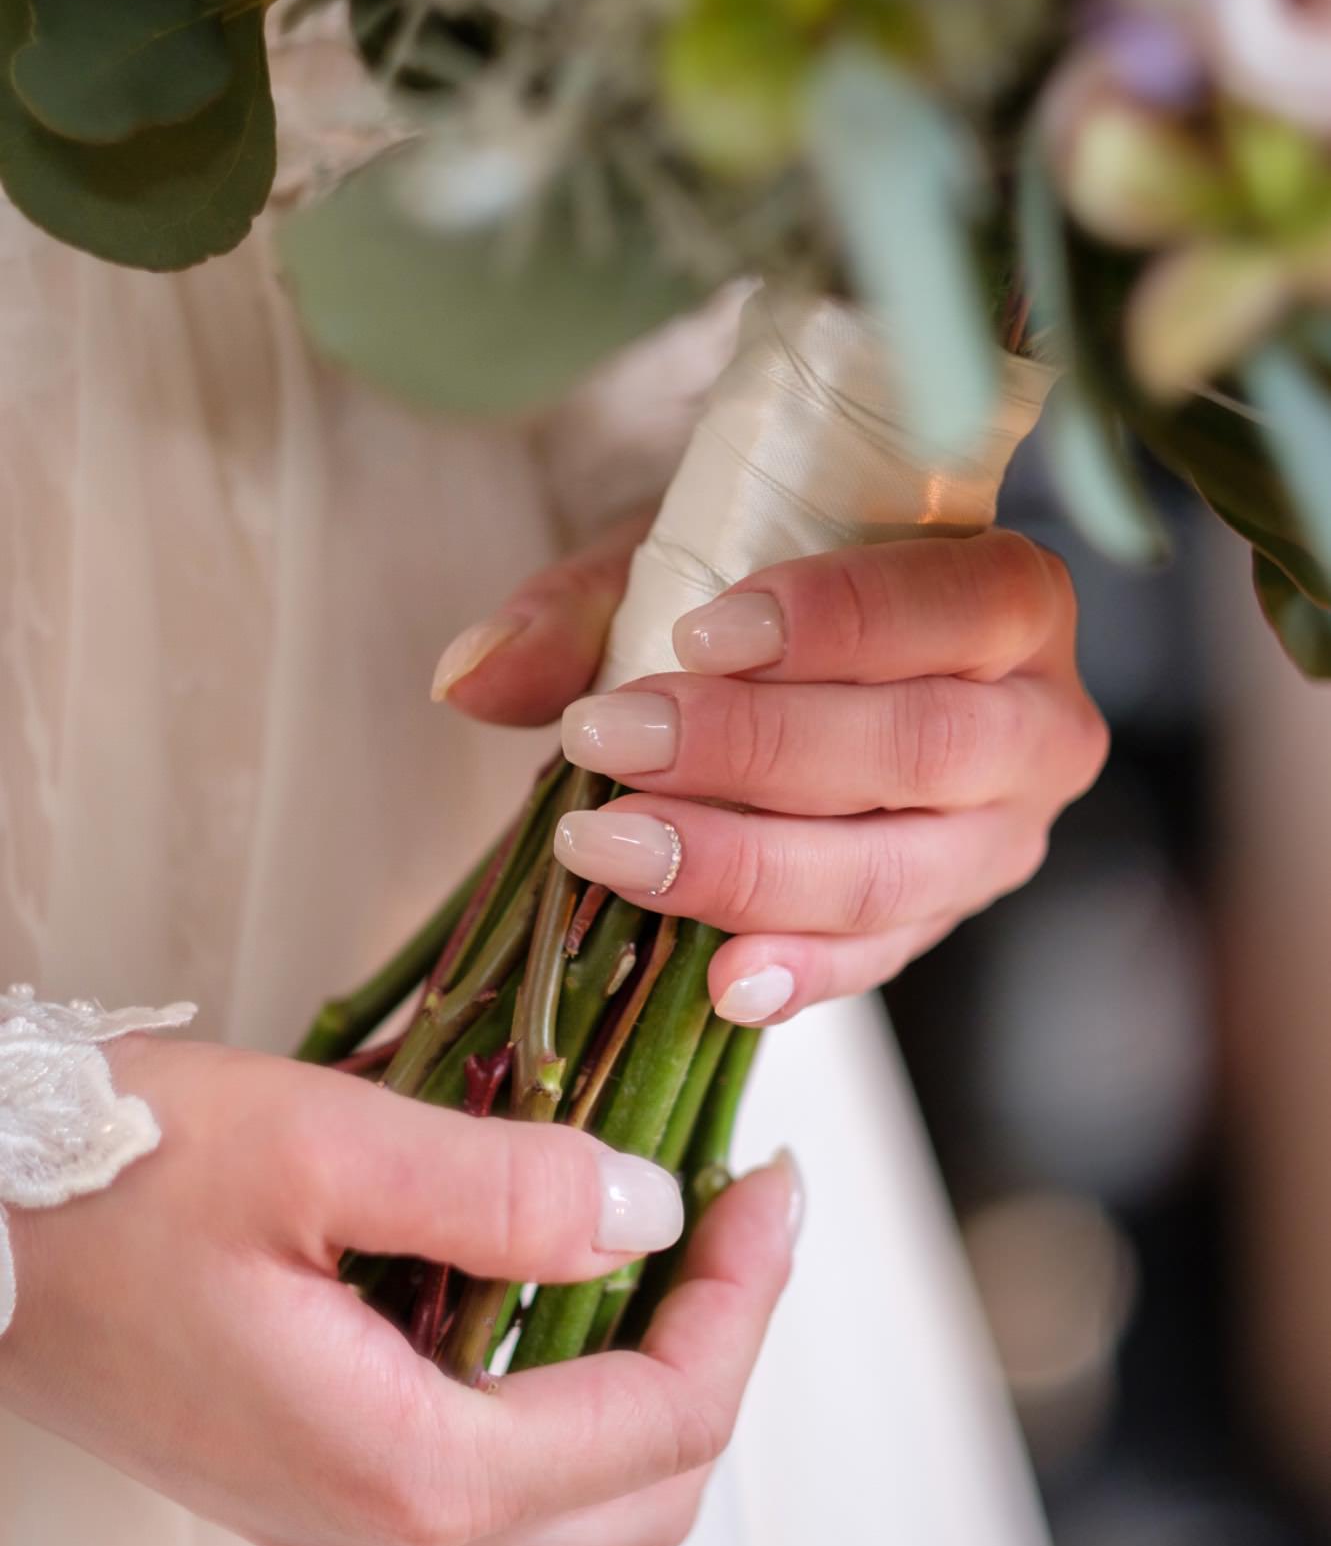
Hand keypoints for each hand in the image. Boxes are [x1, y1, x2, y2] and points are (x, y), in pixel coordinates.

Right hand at [0, 1036, 796, 1545]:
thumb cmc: (112, 1181)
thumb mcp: (320, 1145)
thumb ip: (505, 1189)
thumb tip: (652, 1210)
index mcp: (406, 1473)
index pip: (659, 1420)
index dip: (744, 1299)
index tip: (770, 1186)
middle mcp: (390, 1540)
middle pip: (645, 1485)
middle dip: (721, 1340)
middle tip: (744, 1208)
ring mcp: (356, 1529)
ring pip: (583, 1490)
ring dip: (652, 1359)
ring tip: (675, 1223)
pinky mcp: (330, 1488)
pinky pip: (504, 1463)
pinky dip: (569, 1372)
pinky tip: (565, 1262)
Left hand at [439, 527, 1107, 1023]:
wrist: (815, 672)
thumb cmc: (765, 596)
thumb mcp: (681, 566)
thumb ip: (582, 611)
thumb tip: (469, 678)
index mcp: (1014, 602)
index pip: (959, 608)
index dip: (837, 624)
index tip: (696, 636)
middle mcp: (1039, 727)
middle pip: (925, 748)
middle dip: (761, 752)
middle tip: (616, 740)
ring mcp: (1001, 840)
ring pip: (899, 870)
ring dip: (751, 865)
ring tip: (616, 851)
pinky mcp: (944, 920)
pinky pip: (879, 959)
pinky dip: (795, 970)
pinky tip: (714, 978)